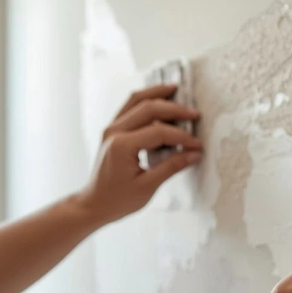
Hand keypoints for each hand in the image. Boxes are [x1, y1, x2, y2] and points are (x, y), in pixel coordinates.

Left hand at [77, 84, 202, 224]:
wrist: (93, 204)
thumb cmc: (118, 200)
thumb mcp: (148, 187)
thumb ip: (172, 167)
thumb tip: (194, 154)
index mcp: (122, 146)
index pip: (158, 132)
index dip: (181, 137)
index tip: (197, 145)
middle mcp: (114, 132)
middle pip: (148, 108)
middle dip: (174, 109)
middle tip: (194, 114)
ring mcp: (110, 128)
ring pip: (136, 100)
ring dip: (157, 94)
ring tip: (175, 88)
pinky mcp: (112, 130)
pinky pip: (129, 107)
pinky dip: (145, 100)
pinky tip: (158, 98)